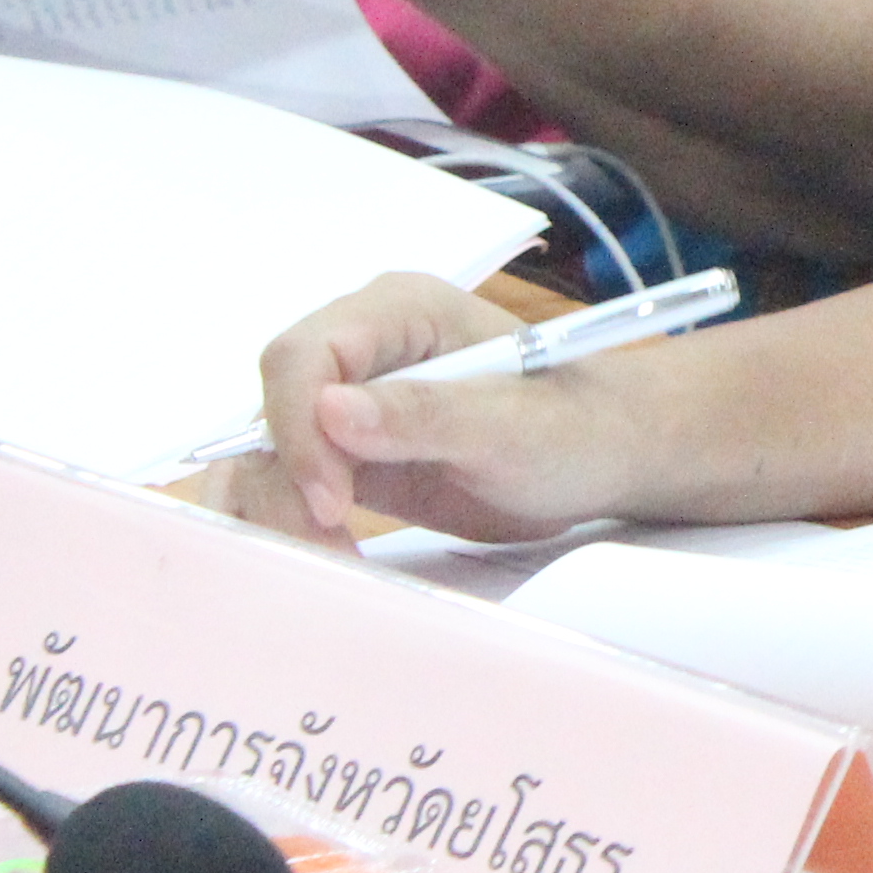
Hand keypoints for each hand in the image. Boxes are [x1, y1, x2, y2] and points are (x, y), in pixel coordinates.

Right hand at [220, 267, 648, 544]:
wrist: (607, 459)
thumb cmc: (578, 428)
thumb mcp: (513, 427)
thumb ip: (427, 414)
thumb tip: (329, 409)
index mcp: (400, 311)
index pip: (303, 357)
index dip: (299, 429)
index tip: (334, 501)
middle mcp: (361, 350)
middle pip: (271, 411)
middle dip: (285, 484)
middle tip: (329, 547)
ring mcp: (348, 404)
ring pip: (264, 456)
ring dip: (280, 514)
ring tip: (336, 561)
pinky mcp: (347, 455)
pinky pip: (287, 487)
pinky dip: (290, 526)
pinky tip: (329, 558)